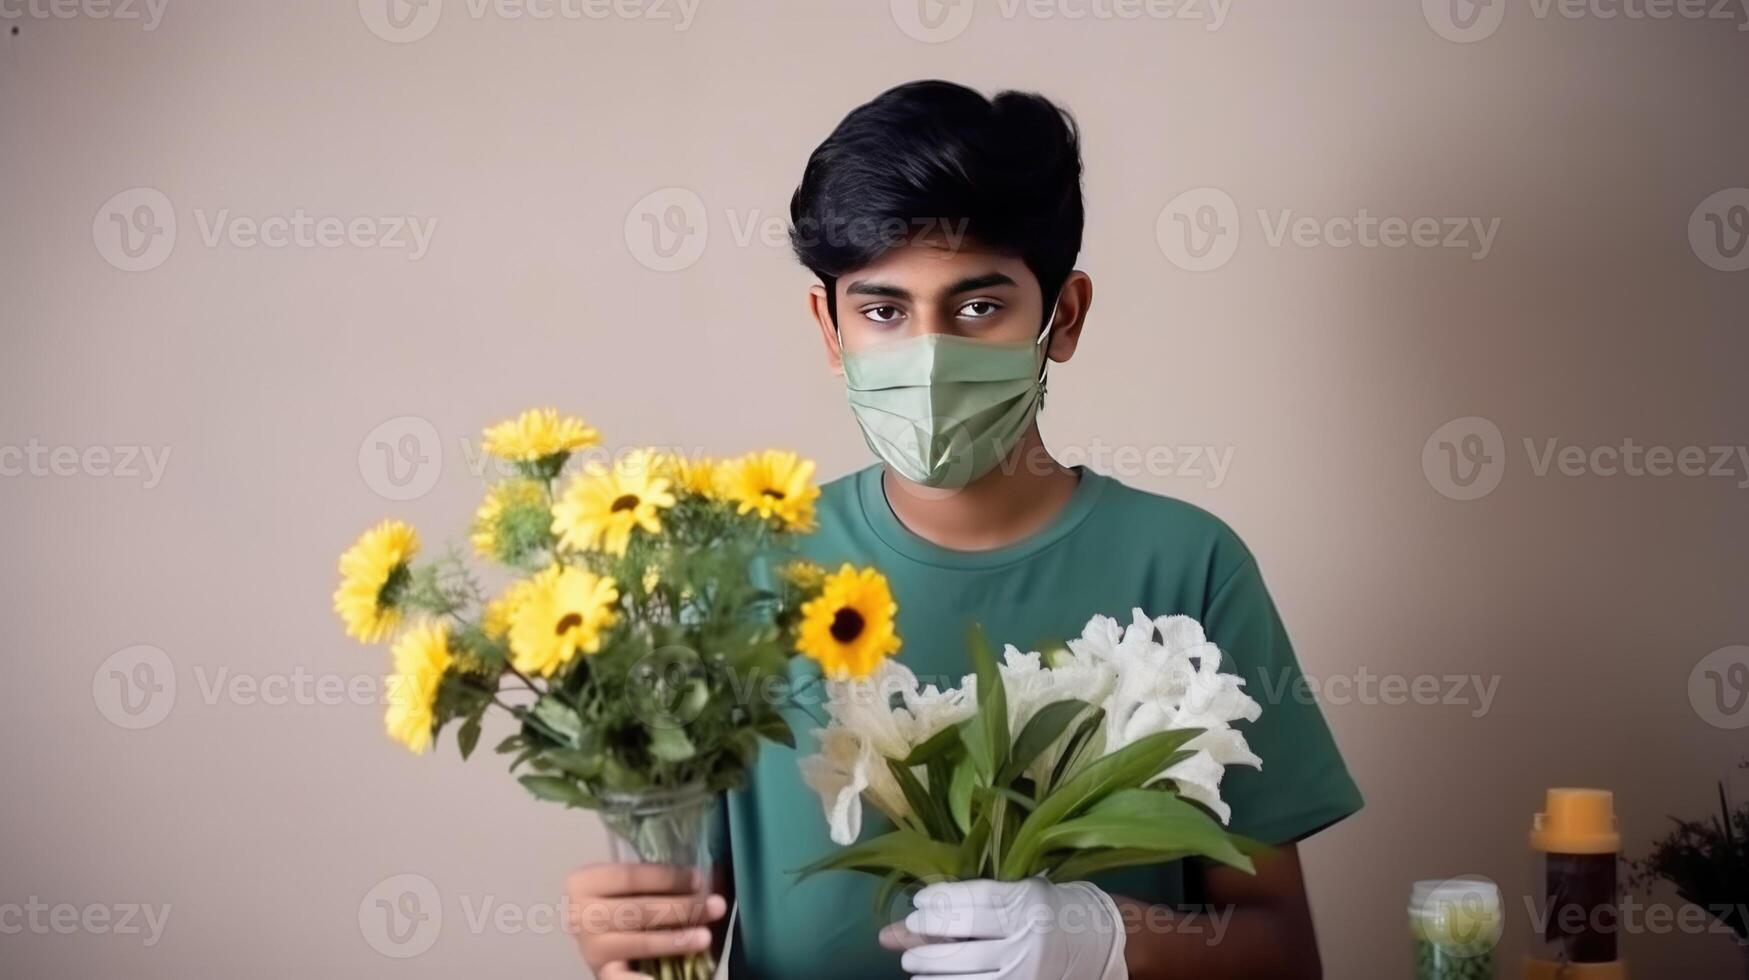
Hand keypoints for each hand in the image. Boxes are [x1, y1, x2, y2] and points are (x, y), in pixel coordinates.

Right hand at [565, 863, 725, 979]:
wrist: (599, 935)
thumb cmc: (622, 901)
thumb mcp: (630, 884)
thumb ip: (657, 878)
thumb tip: (706, 873)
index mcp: (585, 881)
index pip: (631, 876)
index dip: (668, 878)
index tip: (700, 879)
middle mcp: (579, 914)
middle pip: (638, 910)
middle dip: (682, 907)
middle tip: (715, 906)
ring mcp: (589, 947)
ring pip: (639, 942)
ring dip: (676, 940)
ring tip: (705, 936)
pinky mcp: (600, 972)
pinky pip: (622, 978)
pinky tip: (665, 978)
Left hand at [879, 878, 1126, 979]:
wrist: (1108, 942)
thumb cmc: (1060, 909)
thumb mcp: (1023, 891)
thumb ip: (976, 899)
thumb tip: (917, 906)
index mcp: (1027, 901)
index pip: (970, 900)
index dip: (938, 902)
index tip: (919, 902)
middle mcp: (1025, 936)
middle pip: (960, 937)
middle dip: (924, 939)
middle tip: (907, 935)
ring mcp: (1025, 969)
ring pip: (963, 972)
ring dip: (930, 969)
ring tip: (914, 964)